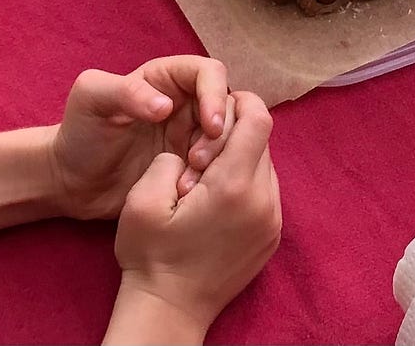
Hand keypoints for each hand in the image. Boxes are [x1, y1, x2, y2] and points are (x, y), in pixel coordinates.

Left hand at [47, 58, 231, 220]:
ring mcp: (188, 137)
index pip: (209, 73)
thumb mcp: (92, 100)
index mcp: (166, 78)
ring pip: (225, 140)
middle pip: (227, 106)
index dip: (216, 95)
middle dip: (221, 132)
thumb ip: (126, 92)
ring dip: (217, 159)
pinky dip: (209, 180)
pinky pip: (213, 169)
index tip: (211, 125)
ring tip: (187, 182)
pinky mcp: (187, 168)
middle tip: (198, 160)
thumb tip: (167, 106)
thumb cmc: (79, 132)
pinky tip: (184, 194)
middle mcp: (184, 104)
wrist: (71, 184)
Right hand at [107, 93, 280, 345]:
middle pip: (263, 139)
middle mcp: (262, 201)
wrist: (168, 312)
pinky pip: (267, 190)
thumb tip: (191, 149)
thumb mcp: (143, 200)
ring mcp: (271, 221)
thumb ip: (169, 156)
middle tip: (199, 155)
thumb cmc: (151, 256)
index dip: (240, 102)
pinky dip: (246, 182)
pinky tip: (217, 200)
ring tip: (206, 181)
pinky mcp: (271, 237)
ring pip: (266, 164)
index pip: (258, 119)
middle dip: (234, 133)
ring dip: (241, 158)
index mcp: (233, 186)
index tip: (214, 107)